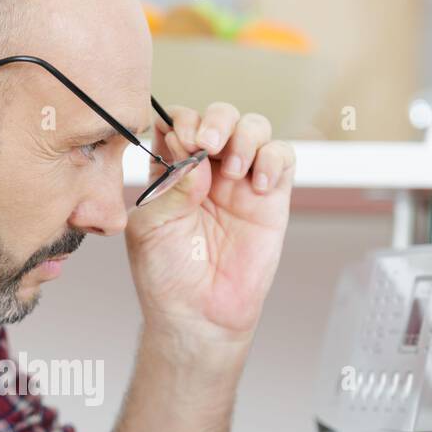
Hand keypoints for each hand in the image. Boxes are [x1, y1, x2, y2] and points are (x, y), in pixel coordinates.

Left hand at [125, 102, 295, 351]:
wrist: (199, 315)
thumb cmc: (166, 274)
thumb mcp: (150, 227)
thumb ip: (171, 186)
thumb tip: (198, 156)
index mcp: (171, 171)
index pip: (177, 123)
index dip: (181, 120)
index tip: (181, 140)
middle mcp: (207, 170)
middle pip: (219, 116)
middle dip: (216, 120)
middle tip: (208, 142)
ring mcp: (240, 182)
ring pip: (253, 128)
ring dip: (245, 136)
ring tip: (234, 169)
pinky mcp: (270, 198)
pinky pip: (282, 158)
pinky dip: (273, 160)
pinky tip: (257, 185)